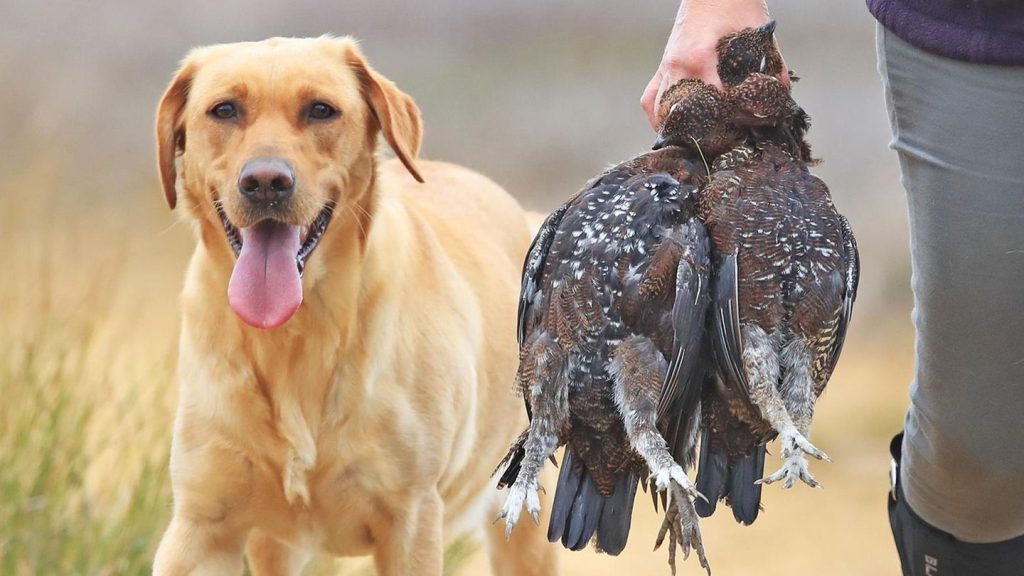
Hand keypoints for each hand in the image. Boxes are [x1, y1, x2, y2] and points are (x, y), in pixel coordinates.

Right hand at [640, 0, 787, 129]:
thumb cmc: (735, 5)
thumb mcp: (758, 35)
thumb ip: (773, 67)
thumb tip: (780, 99)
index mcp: (699, 59)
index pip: (713, 105)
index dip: (730, 122)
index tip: (745, 130)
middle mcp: (677, 67)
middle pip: (681, 116)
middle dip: (699, 134)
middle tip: (718, 145)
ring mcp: (666, 68)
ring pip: (659, 111)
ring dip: (673, 130)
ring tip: (691, 143)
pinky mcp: (662, 66)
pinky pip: (651, 99)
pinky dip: (657, 115)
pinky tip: (669, 126)